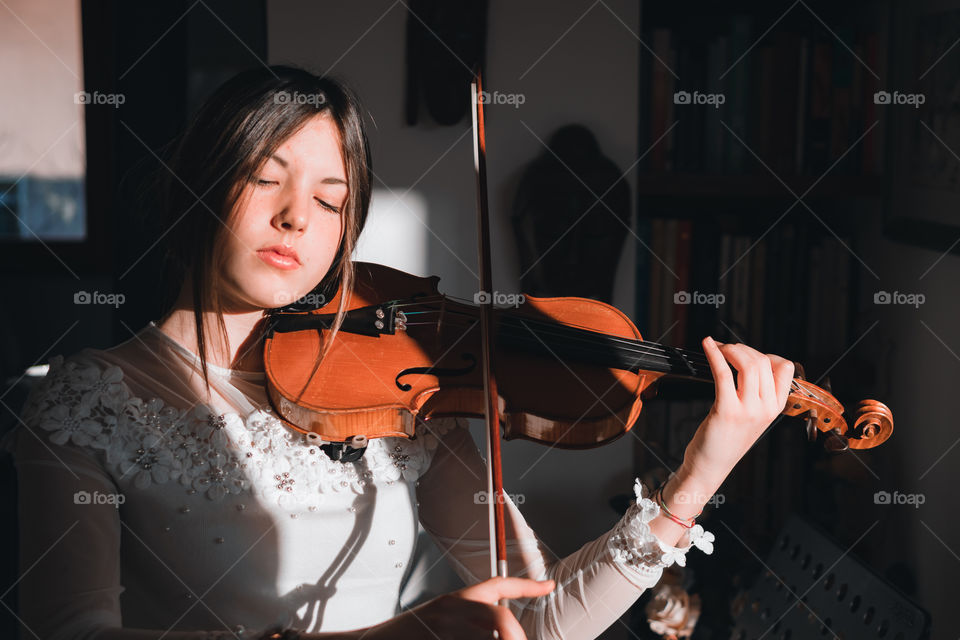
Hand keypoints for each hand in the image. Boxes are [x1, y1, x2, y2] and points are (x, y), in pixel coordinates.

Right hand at [357, 576, 554, 639]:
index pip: (499, 585)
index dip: (527, 586)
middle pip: (503, 621)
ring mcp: (444, 630)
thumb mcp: (441, 619)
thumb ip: (471, 620)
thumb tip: (505, 630)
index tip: (548, 587)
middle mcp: (452, 611)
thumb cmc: (407, 637)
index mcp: (457, 600)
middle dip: (516, 638)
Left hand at [680, 336, 793, 491]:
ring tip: (717, 349)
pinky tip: (707, 345)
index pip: (785, 367)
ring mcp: (748, 410)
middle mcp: (766, 408)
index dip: (764, 353)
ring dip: (730, 349)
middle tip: (725, 350)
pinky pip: (724, 373)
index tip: (747, 353)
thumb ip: (755, 391)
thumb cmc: (726, 438)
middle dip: (741, 348)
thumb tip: (746, 357)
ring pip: (747, 364)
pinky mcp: (726, 410)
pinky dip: (714, 354)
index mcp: (776, 408)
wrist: (710, 465)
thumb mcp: (752, 415)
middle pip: (763, 361)